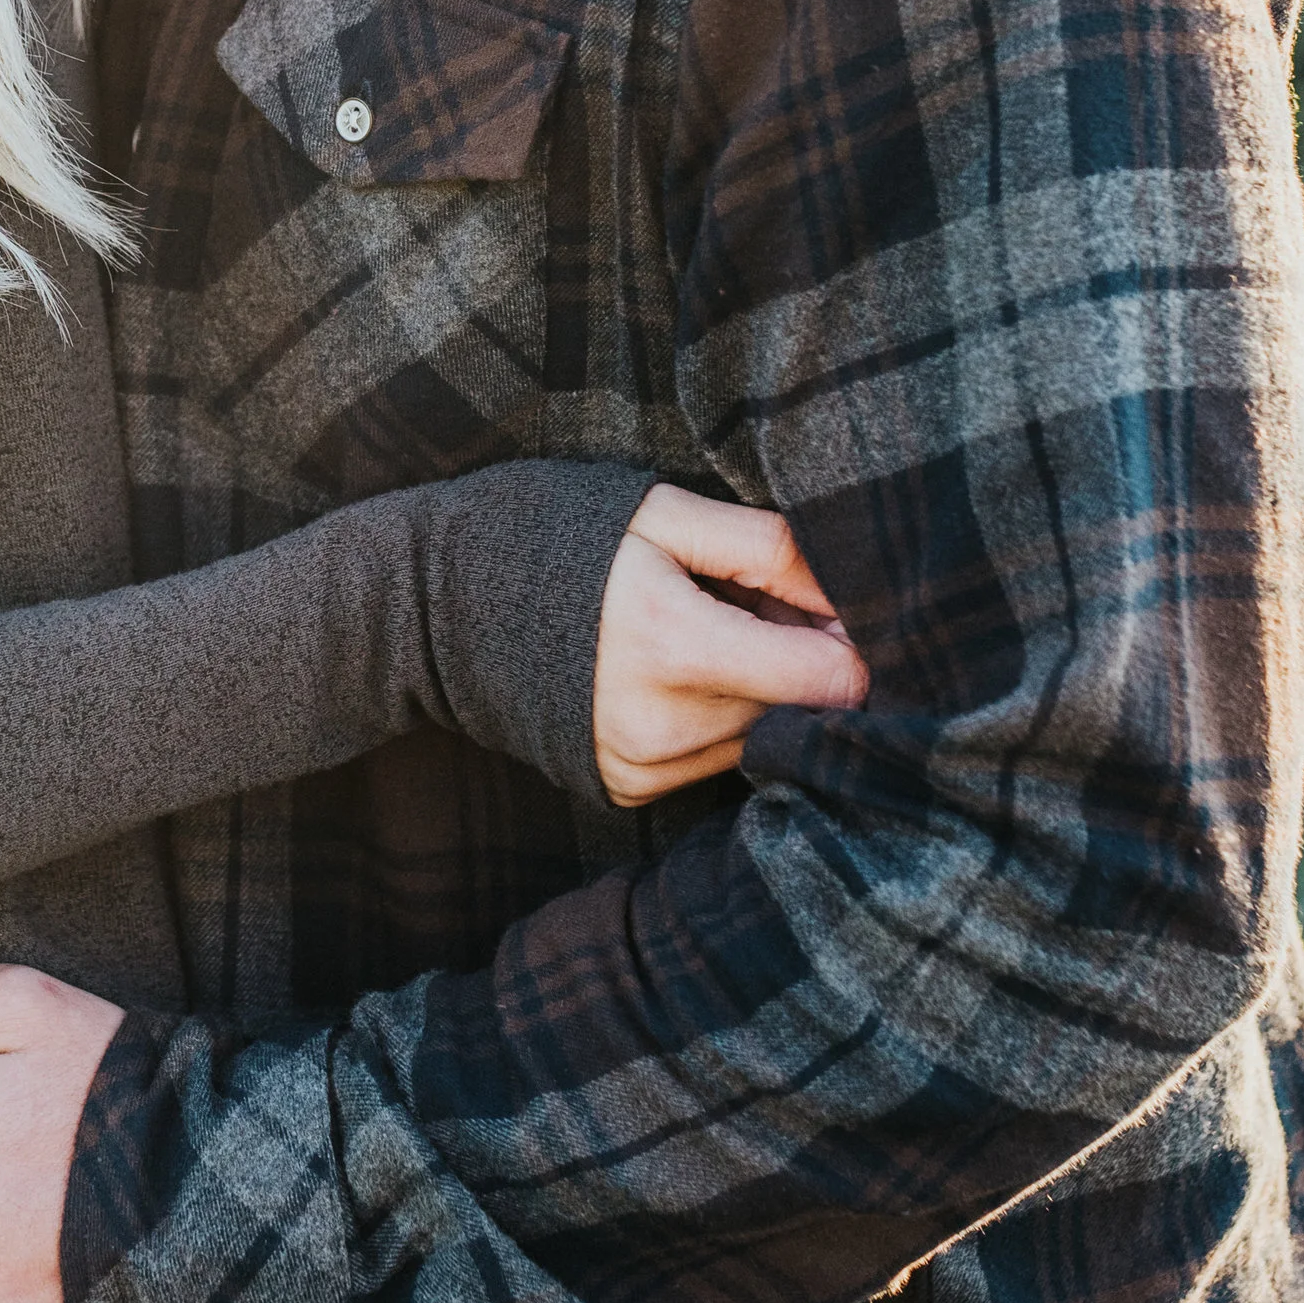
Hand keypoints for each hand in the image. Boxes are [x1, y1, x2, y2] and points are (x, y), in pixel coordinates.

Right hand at [594, 485, 866, 805]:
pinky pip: (716, 760)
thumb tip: (852, 597)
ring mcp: (643, 767)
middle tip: (753, 606)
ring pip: (763, 738)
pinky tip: (675, 676)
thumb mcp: (665, 514)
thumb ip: (770, 548)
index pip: (830, 680)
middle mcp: (663, 725)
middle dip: (797, 658)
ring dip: (759, 692)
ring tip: (707, 637)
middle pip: (799, 710)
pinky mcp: (629, 788)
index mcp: (676, 644)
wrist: (451, 605)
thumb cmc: (565, 540)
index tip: (826, 607)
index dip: (849, 640)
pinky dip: (716, 719)